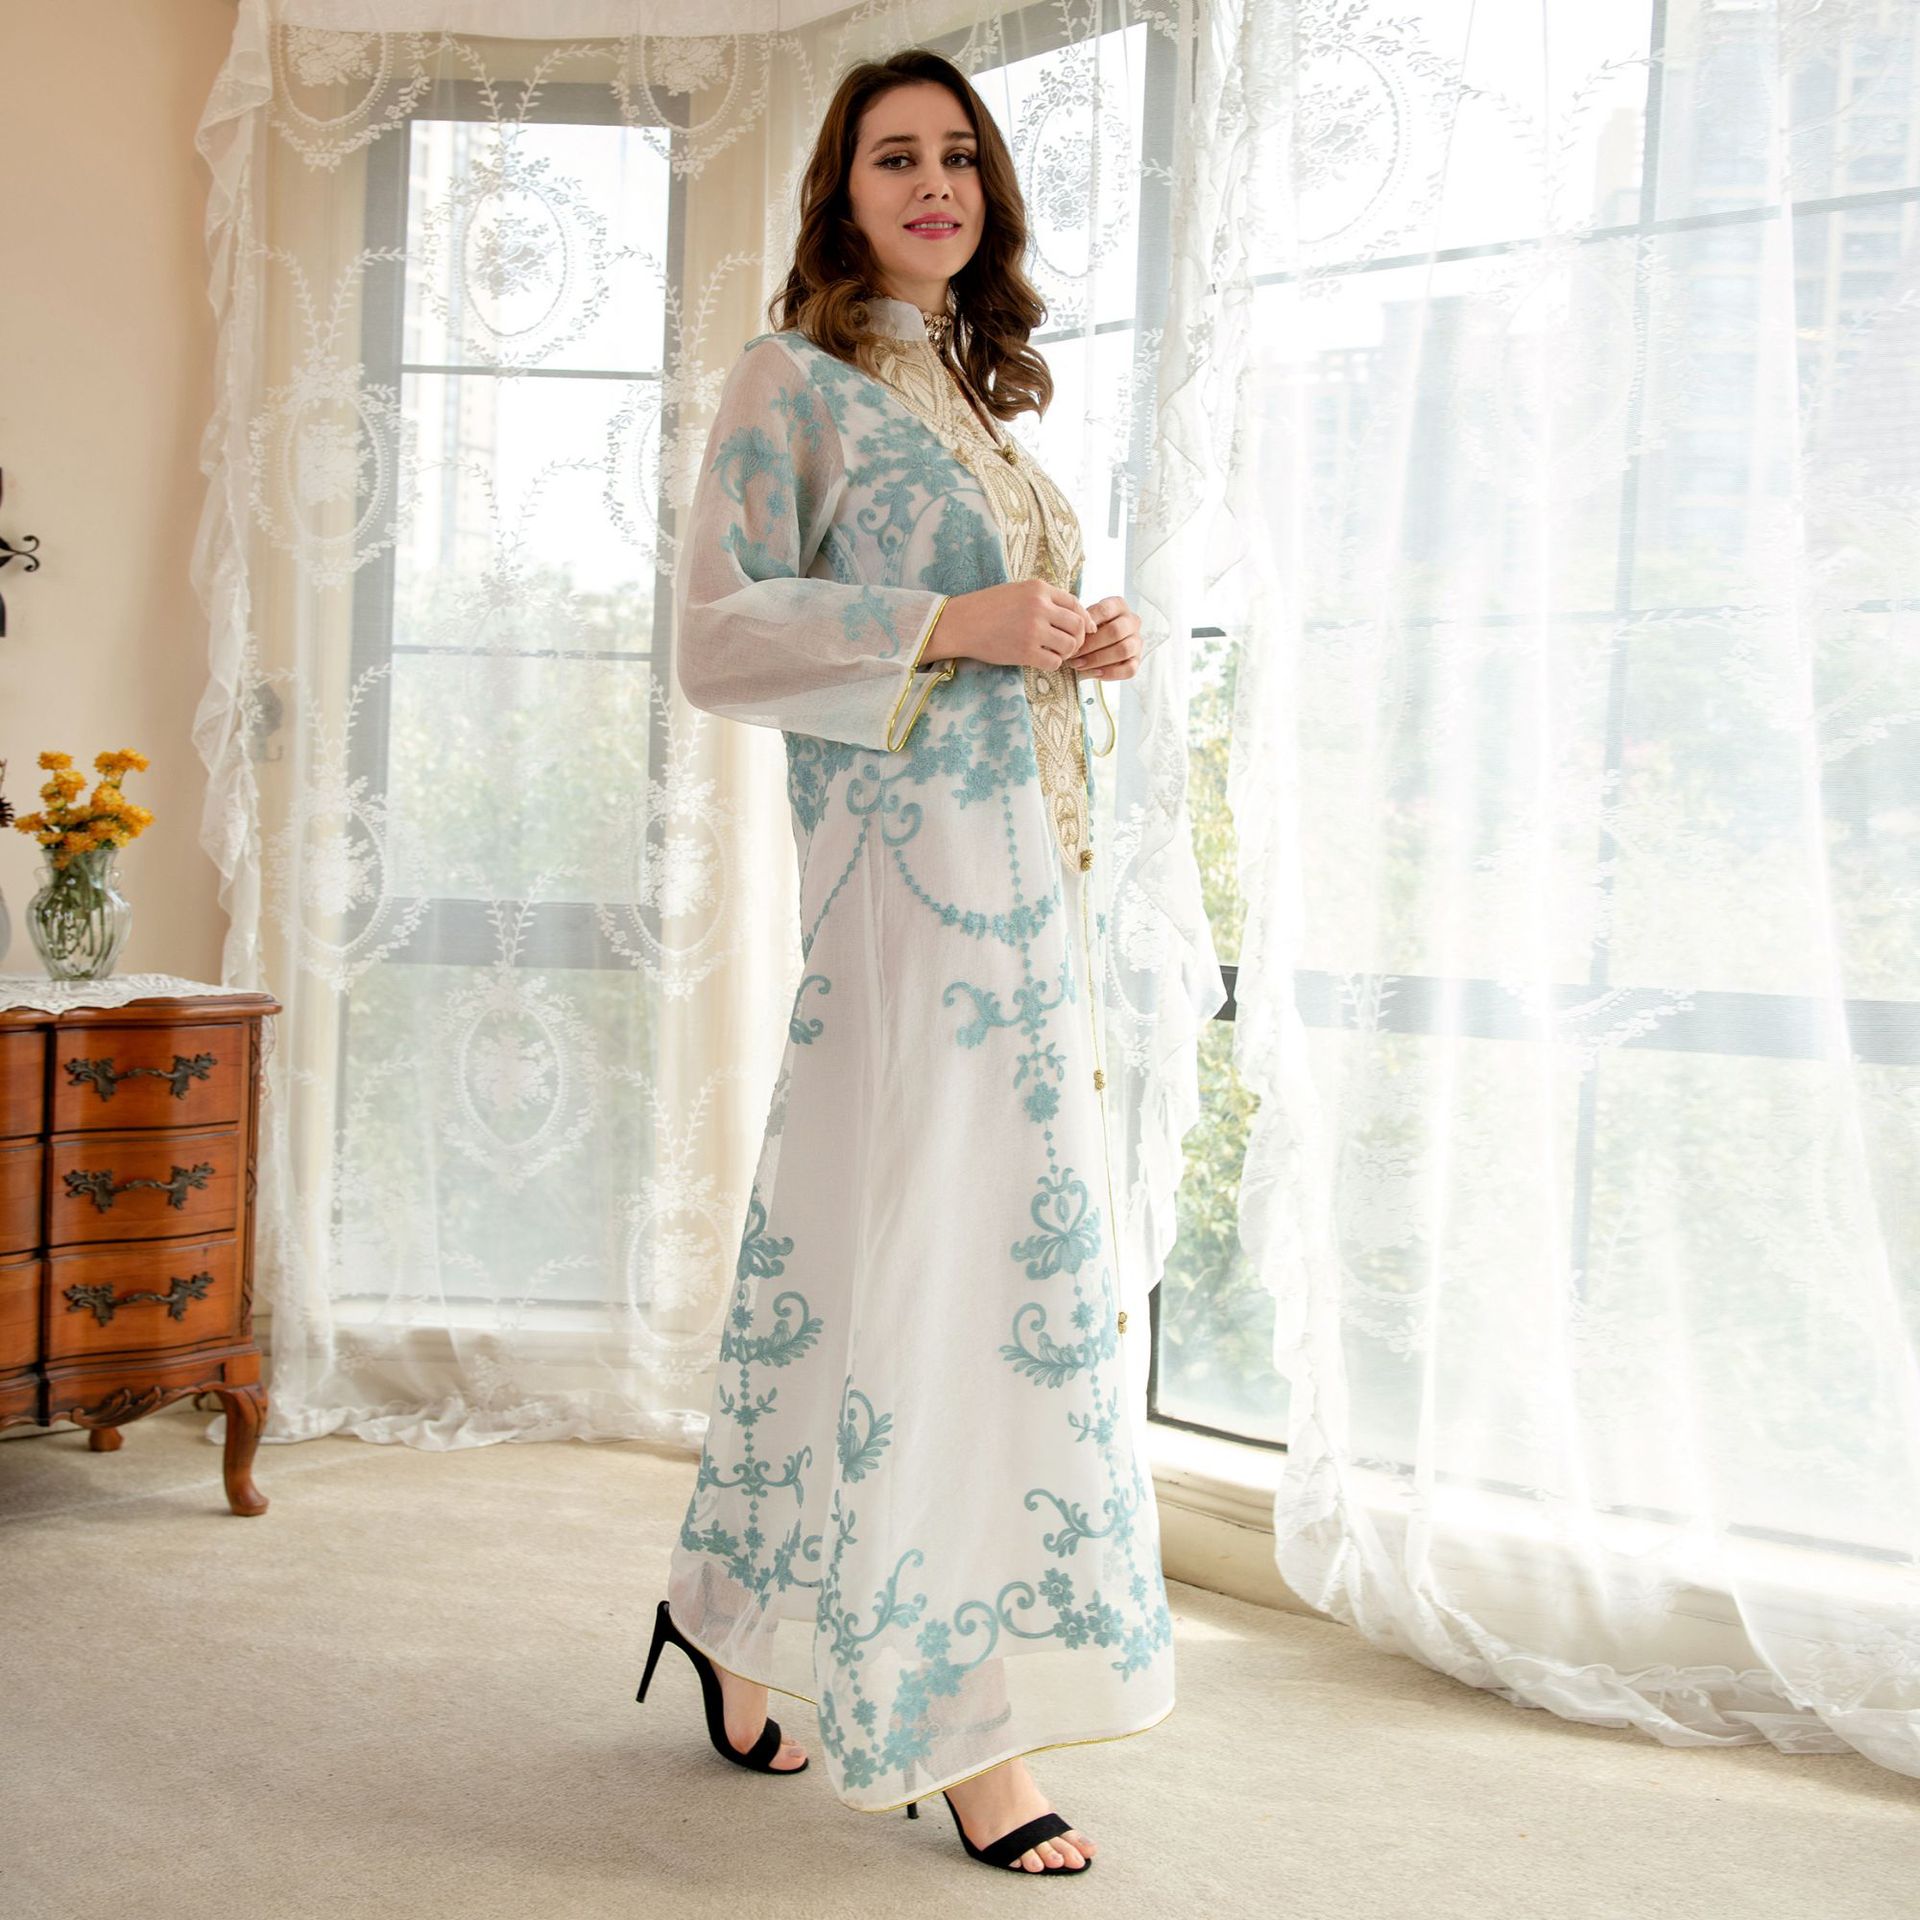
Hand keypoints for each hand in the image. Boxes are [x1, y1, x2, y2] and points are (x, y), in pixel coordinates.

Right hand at [923, 578, 1094, 670]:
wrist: (961, 623)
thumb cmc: (987, 607)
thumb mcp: (1018, 591)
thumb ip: (1044, 599)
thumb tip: (1075, 617)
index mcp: (1039, 589)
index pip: (1075, 604)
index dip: (1084, 619)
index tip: (1084, 630)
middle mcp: (1040, 607)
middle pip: (1077, 626)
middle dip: (1078, 638)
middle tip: (1068, 645)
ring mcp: (1033, 630)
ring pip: (1069, 645)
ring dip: (1065, 652)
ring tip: (1053, 652)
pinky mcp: (1025, 651)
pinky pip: (1054, 662)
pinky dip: (1052, 663)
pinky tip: (1041, 660)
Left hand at [1070, 596, 1142, 679]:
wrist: (1097, 645)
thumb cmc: (1089, 630)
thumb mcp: (1085, 620)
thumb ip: (1082, 623)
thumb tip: (1075, 635)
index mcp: (1118, 606)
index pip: (1105, 610)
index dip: (1088, 623)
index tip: (1074, 634)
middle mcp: (1132, 621)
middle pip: (1115, 632)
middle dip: (1091, 645)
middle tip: (1074, 654)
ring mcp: (1137, 641)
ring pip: (1123, 650)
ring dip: (1098, 660)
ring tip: (1080, 665)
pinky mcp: (1137, 660)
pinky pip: (1129, 669)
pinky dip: (1110, 673)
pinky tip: (1094, 673)